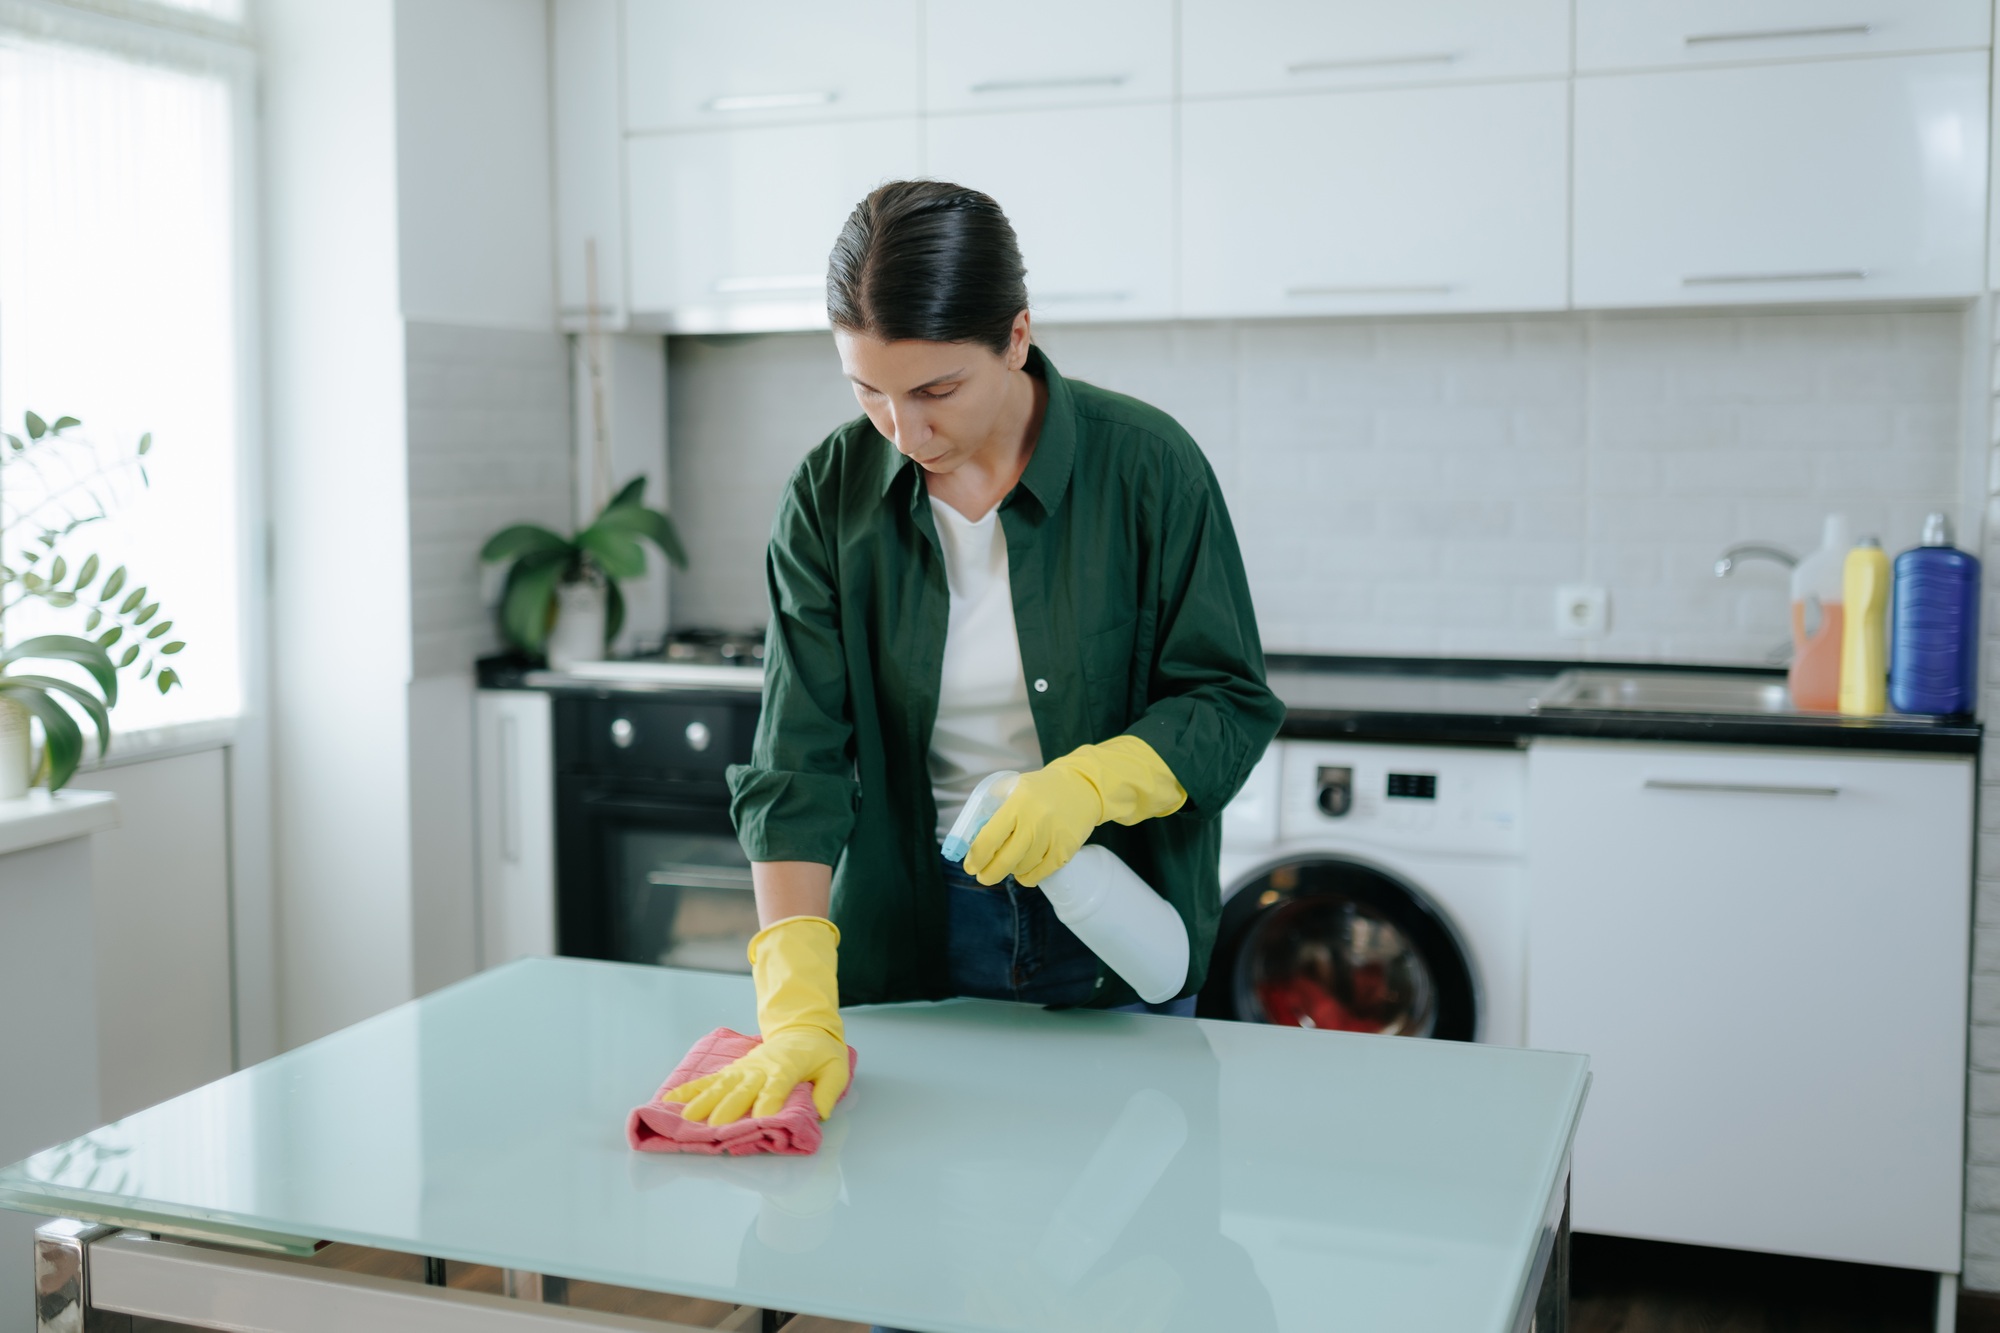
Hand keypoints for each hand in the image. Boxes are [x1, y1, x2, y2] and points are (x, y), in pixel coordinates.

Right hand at [661, 915, 846, 1124]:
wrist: (804, 1028)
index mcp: (787, 1068)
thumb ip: (828, 1090)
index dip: (768, 1102)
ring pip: (721, 1085)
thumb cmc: (821, 1053)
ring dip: (704, 1101)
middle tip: (714, 1125)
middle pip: (743, 1088)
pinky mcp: (734, 1070)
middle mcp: (761, 1068)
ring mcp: (744, 1068)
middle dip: (729, 1107)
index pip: (776, 1086)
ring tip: (687, 1118)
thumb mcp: (837, 1068)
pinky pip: (710, 1079)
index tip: (760, 1119)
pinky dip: (689, 1089)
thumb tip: (820, 1112)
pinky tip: (671, 1099)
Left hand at [965, 737, 1187, 887]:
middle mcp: (1035, 821)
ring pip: (1022, 868)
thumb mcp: (1015, 786)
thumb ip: (993, 807)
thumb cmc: (1043, 788)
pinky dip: (1028, 876)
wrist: (1084, 786)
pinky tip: (1023, 871)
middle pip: (1004, 861)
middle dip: (989, 874)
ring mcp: (1052, 837)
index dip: (976, 858)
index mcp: (1017, 802)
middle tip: (983, 877)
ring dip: (1011, 870)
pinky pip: (1040, 873)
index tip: (971, 866)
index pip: (989, 839)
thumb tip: (972, 838)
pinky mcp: (1066, 849)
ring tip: (1009, 863)